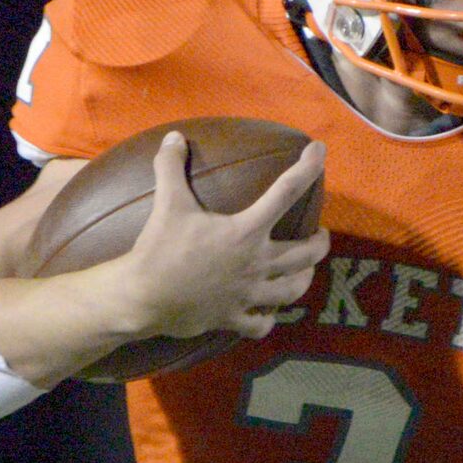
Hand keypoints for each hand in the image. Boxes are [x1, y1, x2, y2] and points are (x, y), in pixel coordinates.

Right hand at [108, 132, 329, 340]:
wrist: (142, 297)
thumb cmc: (159, 248)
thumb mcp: (167, 202)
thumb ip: (172, 166)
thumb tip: (174, 137)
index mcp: (246, 231)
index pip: (286, 192)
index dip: (308, 168)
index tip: (320, 151)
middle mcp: (256, 263)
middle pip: (306, 253)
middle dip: (320, 242)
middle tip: (320, 235)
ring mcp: (248, 294)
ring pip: (293, 290)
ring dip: (304, 278)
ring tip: (305, 271)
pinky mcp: (233, 317)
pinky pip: (261, 324)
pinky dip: (268, 319)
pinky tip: (268, 314)